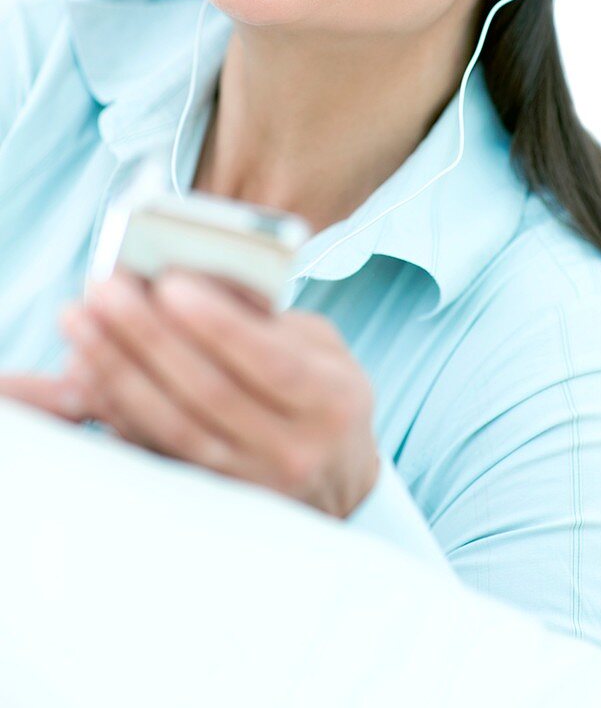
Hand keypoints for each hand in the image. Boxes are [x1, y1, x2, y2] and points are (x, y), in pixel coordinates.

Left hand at [0, 267, 379, 519]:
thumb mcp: (321, 348)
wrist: (339, 483)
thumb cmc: (324, 395)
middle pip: (208, 392)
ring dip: (117, 369)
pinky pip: (151, 452)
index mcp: (330, 400)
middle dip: (148, 337)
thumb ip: (267, 319)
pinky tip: (82, 373)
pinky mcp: (210, 498)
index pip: (271, 361)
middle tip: (105, 291)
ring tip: (80, 322)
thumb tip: (189, 282)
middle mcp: (292, 449)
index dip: (217, 324)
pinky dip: (113, 409)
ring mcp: (249, 483)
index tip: (169, 282)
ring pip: (171, 426)